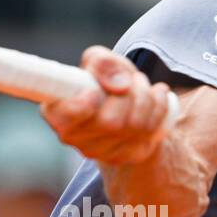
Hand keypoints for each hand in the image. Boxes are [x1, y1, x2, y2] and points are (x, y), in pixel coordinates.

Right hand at [39, 46, 173, 164]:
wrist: (125, 102)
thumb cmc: (103, 81)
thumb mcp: (99, 60)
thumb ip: (102, 62)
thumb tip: (120, 85)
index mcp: (56, 113)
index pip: (66, 117)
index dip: (83, 105)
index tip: (95, 91)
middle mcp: (74, 138)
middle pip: (110, 122)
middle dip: (130, 93)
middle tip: (132, 79)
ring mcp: (100, 152)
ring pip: (135, 126)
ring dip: (146, 97)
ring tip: (143, 84)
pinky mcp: (127, 156)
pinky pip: (150, 132)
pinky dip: (159, 107)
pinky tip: (157, 96)